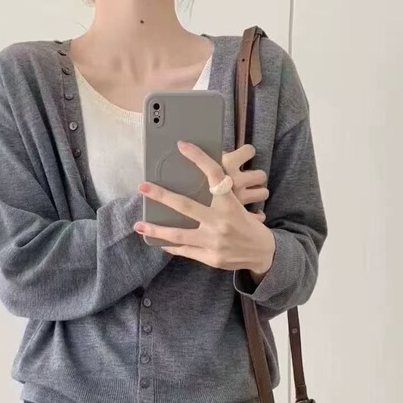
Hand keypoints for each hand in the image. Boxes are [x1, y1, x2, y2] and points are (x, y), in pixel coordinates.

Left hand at [134, 141, 275, 275]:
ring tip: (139, 225)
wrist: (263, 253)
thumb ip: (220, 195)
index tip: (182, 145)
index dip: (199, 158)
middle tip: (143, 186)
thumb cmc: (247, 225)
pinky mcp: (211, 257)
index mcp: (229, 203)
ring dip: (156, 230)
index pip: (214, 175)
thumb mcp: (238, 205)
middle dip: (162, 196)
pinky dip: (171, 246)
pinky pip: (185, 251)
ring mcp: (214, 241)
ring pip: (179, 234)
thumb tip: (199, 177)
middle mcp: (220, 221)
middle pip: (186, 206)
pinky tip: (159, 242)